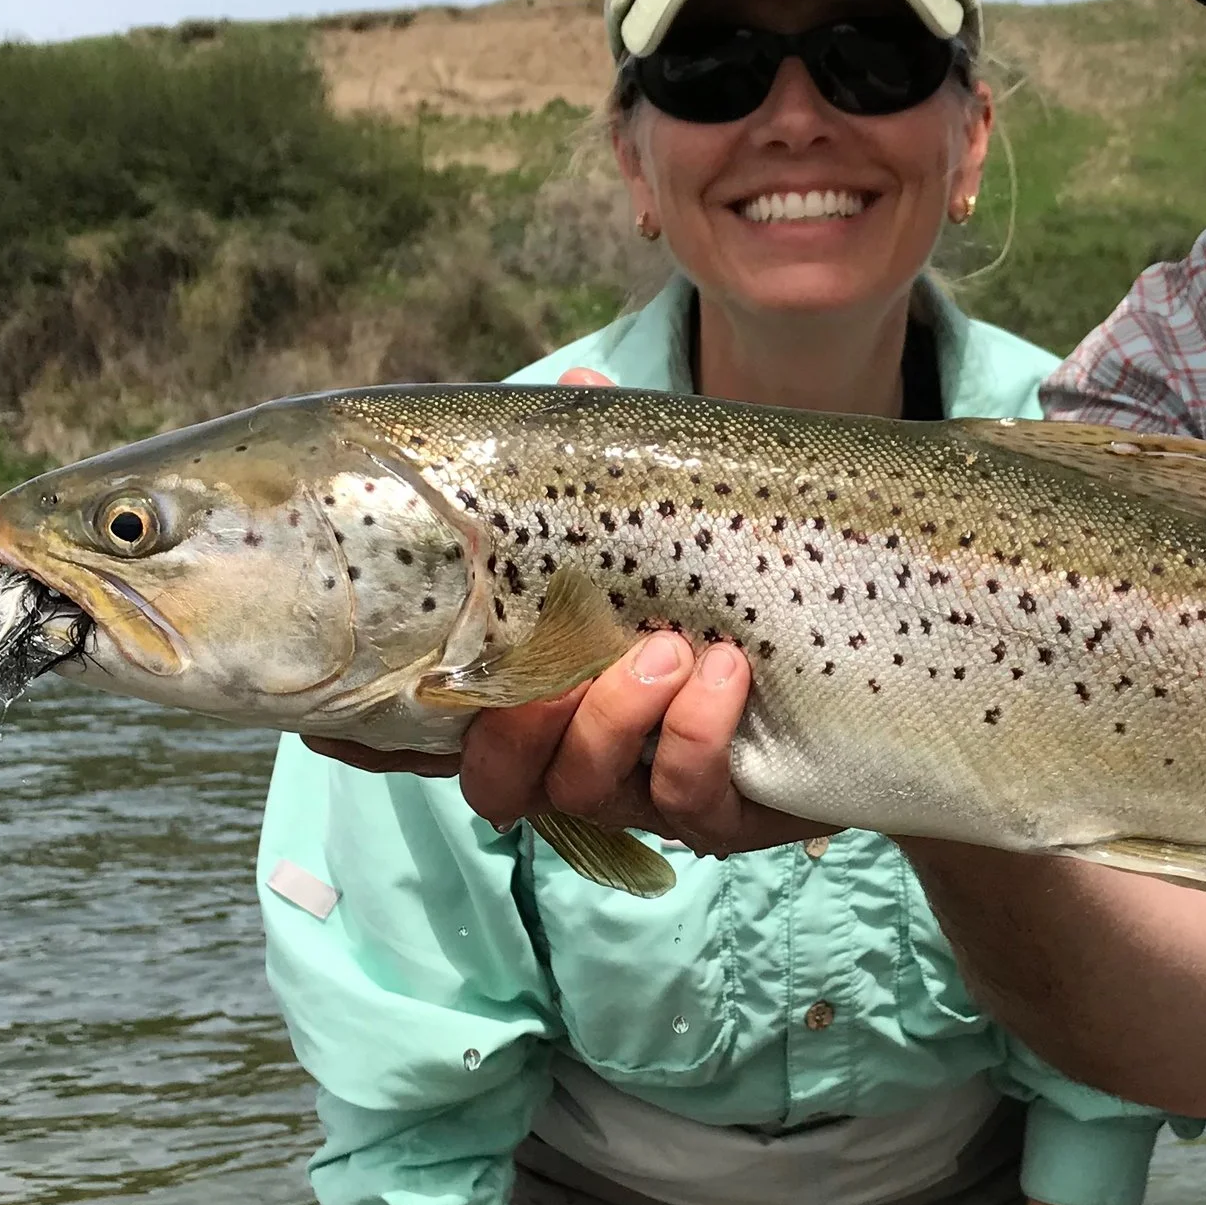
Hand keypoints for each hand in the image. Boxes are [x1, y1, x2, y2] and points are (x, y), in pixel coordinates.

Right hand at [312, 366, 825, 854]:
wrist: (876, 657)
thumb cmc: (748, 580)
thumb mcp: (680, 517)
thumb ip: (617, 464)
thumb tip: (576, 389)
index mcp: (543, 688)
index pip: (436, 728)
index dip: (372, 737)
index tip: (328, 721)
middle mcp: (579, 751)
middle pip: (494, 779)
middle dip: (518, 724)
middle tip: (585, 650)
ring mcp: (646, 791)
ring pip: (580, 790)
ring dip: (616, 718)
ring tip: (677, 647)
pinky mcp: (721, 814)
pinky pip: (685, 800)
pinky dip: (698, 735)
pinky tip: (728, 674)